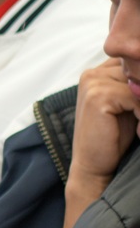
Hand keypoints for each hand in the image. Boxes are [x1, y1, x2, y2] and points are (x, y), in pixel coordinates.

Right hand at [68, 58, 139, 192]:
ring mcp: (93, 82)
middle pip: (139, 69)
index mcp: (99, 71)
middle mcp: (93, 72)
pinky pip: (137, 97)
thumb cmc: (113, 138)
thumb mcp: (129, 105)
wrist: (93, 166)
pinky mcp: (98, 96)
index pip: (136, 61)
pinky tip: (139, 131)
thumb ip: (136, 86)